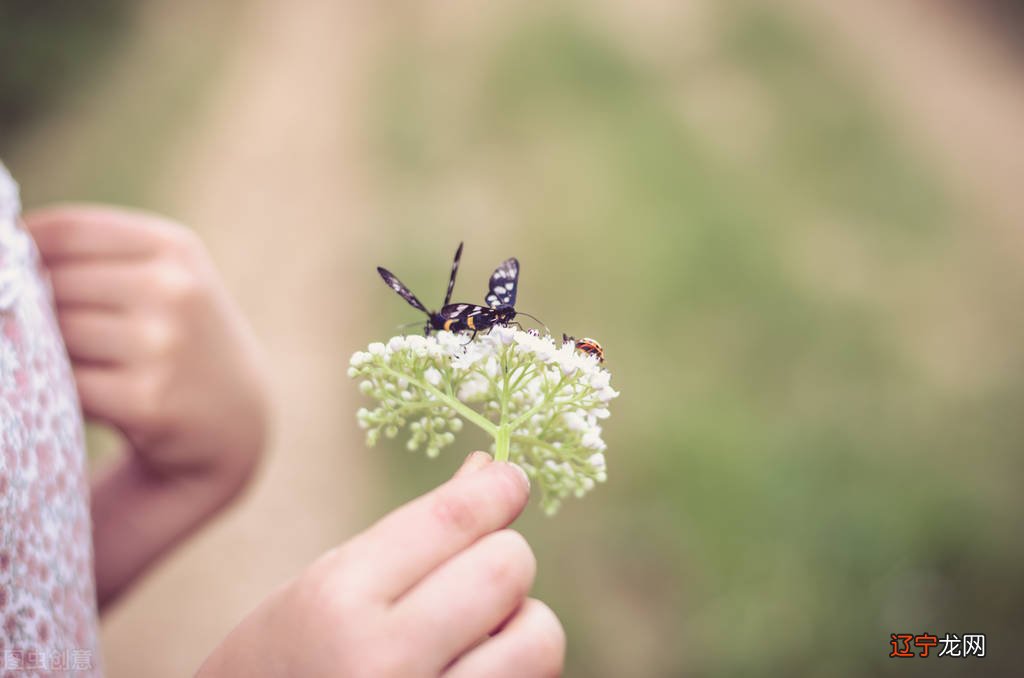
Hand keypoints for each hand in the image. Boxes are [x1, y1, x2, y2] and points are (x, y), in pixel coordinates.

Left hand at [25, 205, 268, 606]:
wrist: (236, 419)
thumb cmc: (179, 338)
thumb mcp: (163, 278)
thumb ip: (93, 258)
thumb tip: (2, 251)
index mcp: (175, 248)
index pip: (66, 231)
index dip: (20, 249)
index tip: (13, 273)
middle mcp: (174, 289)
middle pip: (52, 283)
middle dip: (35, 307)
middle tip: (58, 331)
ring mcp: (163, 345)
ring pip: (54, 333)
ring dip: (46, 350)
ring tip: (74, 362)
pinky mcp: (147, 400)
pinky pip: (65, 384)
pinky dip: (57, 390)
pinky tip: (81, 394)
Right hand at [197, 453, 564, 677]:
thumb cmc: (286, 659)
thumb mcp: (328, 584)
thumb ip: (415, 532)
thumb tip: (491, 470)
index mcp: (338, 600)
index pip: (450, 519)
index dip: (496, 489)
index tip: (512, 479)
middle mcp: (383, 660)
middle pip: (507, 568)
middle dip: (502, 557)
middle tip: (475, 573)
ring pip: (540, 636)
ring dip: (521, 622)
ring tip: (476, 634)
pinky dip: (513, 668)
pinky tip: (468, 670)